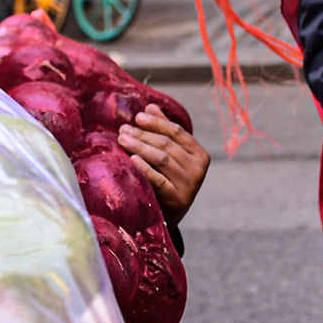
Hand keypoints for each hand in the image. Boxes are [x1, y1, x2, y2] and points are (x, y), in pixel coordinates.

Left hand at [117, 106, 209, 222]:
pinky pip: (158, 179)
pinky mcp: (176, 200)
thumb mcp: (172, 156)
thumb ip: (164, 132)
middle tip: (123, 129)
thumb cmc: (169, 179)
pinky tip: (132, 158)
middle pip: (167, 145)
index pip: (178, 132)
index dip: (157, 122)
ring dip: (140, 146)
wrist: (170, 215)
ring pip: (162, 159)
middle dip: (143, 134)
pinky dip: (145, 168)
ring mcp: (189, 185)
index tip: (138, 117)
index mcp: (201, 155)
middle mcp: (198, 170)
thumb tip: (150, 107)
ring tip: (122, 139)